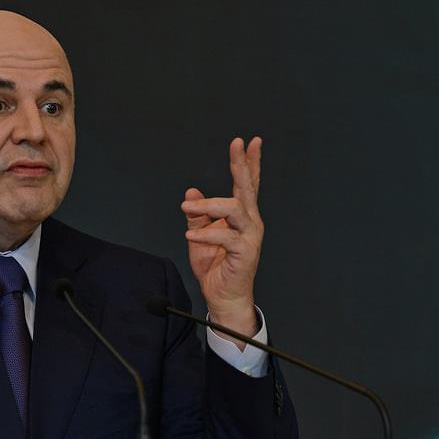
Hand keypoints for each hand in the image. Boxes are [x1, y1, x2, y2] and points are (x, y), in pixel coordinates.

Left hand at [181, 137, 264, 347]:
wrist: (223, 297)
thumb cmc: (216, 267)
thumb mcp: (200, 236)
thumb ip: (198, 215)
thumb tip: (191, 194)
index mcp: (242, 216)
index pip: (247, 184)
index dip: (249, 162)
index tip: (250, 141)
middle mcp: (250, 222)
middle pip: (247, 188)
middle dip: (242, 164)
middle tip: (238, 144)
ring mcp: (249, 237)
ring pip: (235, 209)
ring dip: (210, 205)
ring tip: (188, 208)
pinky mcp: (244, 252)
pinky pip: (224, 237)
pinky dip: (205, 234)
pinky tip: (190, 235)